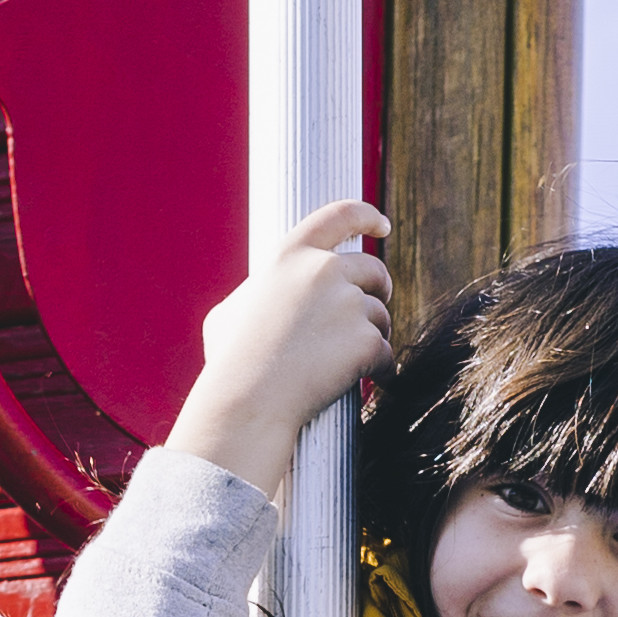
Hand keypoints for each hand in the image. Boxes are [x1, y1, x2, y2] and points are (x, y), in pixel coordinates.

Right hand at [170, 201, 393, 501]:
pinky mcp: (366, 341)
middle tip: (369, 314)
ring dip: (371, 338)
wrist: (248, 400)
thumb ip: (258, 295)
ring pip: (380, 317)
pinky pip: (386, 355)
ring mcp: (349, 305)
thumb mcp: (231, 311)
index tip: (381, 223)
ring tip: (344, 363)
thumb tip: (265, 298)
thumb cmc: (232, 362)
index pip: (339, 216)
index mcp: (292, 255)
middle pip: (374, 271)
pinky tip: (370, 381)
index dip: (365, 216)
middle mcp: (326, 270)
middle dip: (377, 291)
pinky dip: (380, 370)